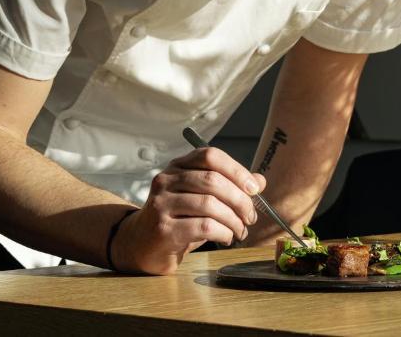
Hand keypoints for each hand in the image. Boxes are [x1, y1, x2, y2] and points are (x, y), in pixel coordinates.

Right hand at [110, 147, 267, 274]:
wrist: (141, 245)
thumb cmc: (178, 219)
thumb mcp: (203, 198)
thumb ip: (230, 187)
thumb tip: (259, 181)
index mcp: (178, 166)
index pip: (210, 156)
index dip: (236, 170)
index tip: (254, 188)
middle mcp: (166, 180)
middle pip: (212, 180)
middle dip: (240, 200)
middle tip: (250, 217)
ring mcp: (161, 204)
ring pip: (210, 205)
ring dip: (234, 220)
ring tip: (240, 231)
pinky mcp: (163, 229)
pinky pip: (204, 227)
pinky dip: (223, 233)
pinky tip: (226, 238)